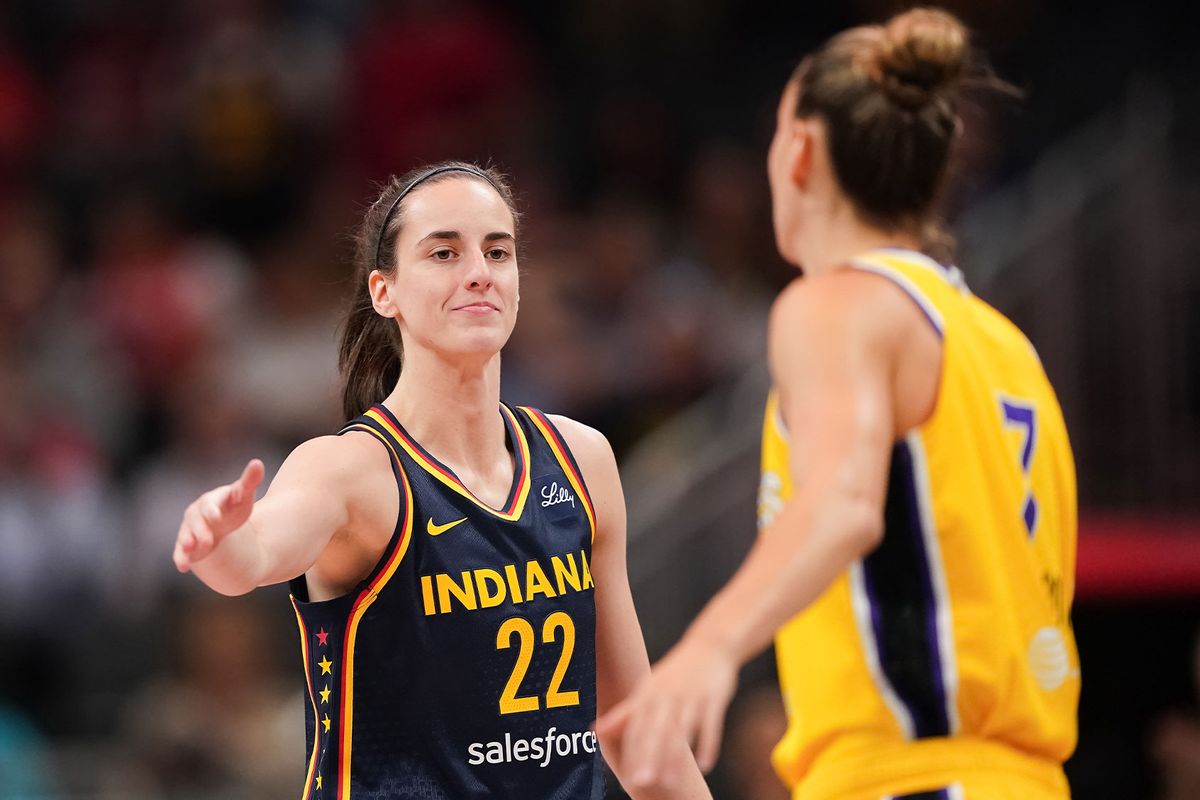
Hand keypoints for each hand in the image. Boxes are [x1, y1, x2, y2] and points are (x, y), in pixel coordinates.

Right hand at [173, 459, 264, 572]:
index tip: (217, 517)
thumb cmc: (233, 506)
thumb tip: (257, 462)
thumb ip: (249, 481)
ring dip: (187, 542)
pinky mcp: (187, 544)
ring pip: (186, 535)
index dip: (212, 509)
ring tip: (191, 549)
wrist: (221, 522)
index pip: (210, 503)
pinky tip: (183, 567)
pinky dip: (180, 558)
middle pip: (196, 520)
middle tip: (208, 540)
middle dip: (201, 529)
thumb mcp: (243, 495)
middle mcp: (197, 513)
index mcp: (211, 500)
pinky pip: (180, 551)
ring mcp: (190, 528)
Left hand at [595, 633, 737, 787]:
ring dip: (676, 757)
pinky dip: (708, 746)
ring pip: (682, 731)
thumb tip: (594, 731)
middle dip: (649, 756)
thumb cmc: (675, 673)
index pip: (636, 727)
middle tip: (642, 782)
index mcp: (649, 694)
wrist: (709, 646)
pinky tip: (705, 766)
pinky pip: (710, 726)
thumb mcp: (648, 688)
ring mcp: (691, 696)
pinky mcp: (713, 698)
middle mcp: (668, 695)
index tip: (625, 778)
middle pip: (656, 730)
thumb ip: (624, 713)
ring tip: (671, 783)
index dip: (630, 751)